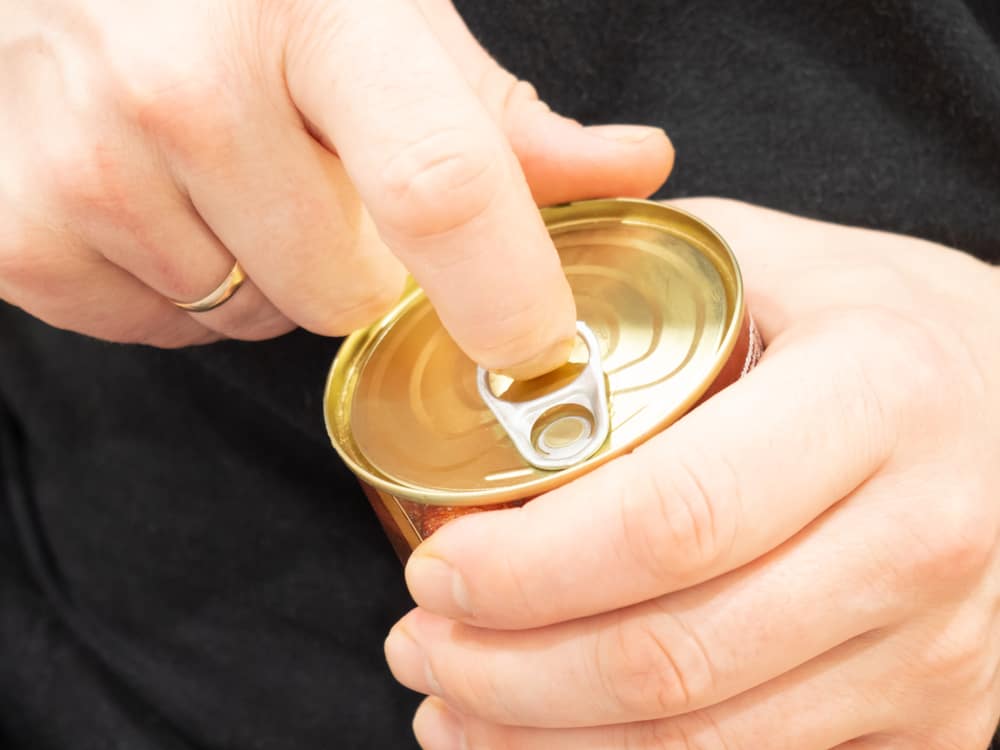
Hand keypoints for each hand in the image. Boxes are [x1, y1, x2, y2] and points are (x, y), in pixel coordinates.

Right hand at [0, 0, 670, 377]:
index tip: (538, 348)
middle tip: (313, 178)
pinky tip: (157, 197)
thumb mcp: (379, 12)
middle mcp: (185, 87)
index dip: (504, 289)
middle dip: (355, 265)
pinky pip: (159, 328)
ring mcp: (86, 164)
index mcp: (309, 9)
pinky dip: (178, 286)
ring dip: (261, 270)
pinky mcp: (19, 233)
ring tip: (222, 170)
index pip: (437, 184)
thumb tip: (634, 167)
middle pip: (346, 293)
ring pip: (252, 317)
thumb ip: (503, 114)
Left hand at [386, 198, 999, 748]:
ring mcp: (940, 649)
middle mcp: (924, 536)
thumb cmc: (870, 317)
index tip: (434, 567)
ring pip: (705, 746)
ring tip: (450, 705)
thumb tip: (467, 285)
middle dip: (508, 673)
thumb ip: (619, 263)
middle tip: (418, 644)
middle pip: (674, 657)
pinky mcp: (934, 718)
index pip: (672, 516)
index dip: (529, 567)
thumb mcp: (762, 255)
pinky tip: (547, 743)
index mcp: (877, 394)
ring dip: (545, 744)